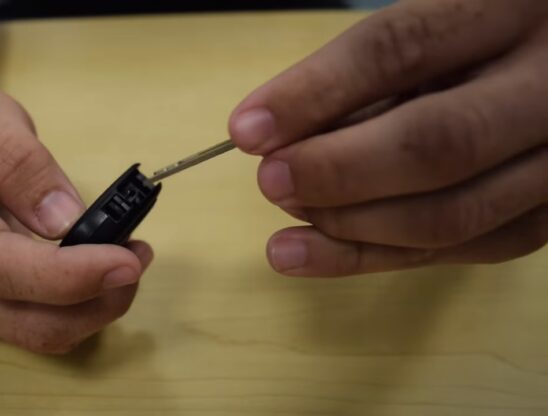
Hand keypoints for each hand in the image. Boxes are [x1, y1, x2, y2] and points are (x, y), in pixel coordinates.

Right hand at [0, 90, 152, 352]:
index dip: (65, 276)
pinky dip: (82, 309)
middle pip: (25, 321)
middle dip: (96, 302)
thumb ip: (21, 162)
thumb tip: (63, 220)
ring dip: (96, 308)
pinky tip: (103, 270)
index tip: (124, 262)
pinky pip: (40, 327)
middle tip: (138, 256)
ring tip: (129, 257)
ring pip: (39, 334)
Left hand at [229, 0, 546, 276]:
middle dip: (337, 173)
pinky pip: (467, 248)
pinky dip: (382, 257)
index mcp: (512, 10)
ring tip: (288, 220)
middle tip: (270, 181)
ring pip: (455, 214)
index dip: (315, 94)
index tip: (248, 129)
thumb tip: (281, 135)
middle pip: (437, 145)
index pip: (401, 51)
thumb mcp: (433, 23)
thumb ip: (369, 74)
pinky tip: (319, 254)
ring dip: (354, 228)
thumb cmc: (478, 35)